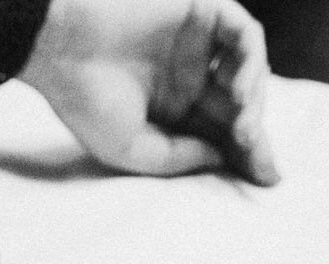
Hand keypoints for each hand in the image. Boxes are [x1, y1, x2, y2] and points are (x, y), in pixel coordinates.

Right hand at [21, 0, 278, 184]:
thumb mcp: (132, 150)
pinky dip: (249, 61)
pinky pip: (243, 35)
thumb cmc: (86, 101)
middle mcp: (190, 77)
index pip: (219, 134)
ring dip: (253, 103)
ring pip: (248, 73)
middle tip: (259, 160)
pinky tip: (237, 90)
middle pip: (240, 108)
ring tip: (243, 129)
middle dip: (256, 137)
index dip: (246, 157)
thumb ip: (178, 158)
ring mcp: (198, 45)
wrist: (62, 46)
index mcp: (171, 111)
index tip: (267, 181)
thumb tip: (223, 156)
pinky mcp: (201, 12)